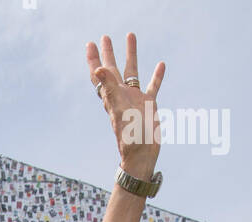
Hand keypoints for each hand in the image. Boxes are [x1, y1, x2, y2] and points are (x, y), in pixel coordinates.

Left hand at [87, 32, 164, 178]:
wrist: (142, 154)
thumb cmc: (130, 135)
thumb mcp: (119, 109)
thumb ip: (109, 88)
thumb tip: (98, 69)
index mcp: (112, 96)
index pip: (99, 74)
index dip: (93, 59)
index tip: (90, 44)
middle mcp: (121, 95)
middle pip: (113, 69)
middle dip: (108, 53)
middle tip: (104, 37)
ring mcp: (135, 99)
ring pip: (132, 72)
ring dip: (131, 55)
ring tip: (131, 36)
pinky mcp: (148, 105)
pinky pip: (153, 86)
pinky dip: (157, 75)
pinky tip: (161, 64)